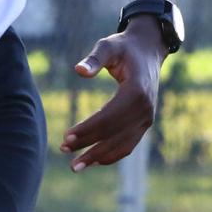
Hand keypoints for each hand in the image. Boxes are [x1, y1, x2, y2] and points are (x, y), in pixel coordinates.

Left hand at [60, 17, 166, 171]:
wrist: (148, 50)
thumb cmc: (124, 47)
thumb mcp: (108, 46)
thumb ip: (94, 58)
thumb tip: (78, 70)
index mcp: (137, 91)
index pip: (109, 117)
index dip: (88, 129)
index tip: (66, 137)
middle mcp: (145, 109)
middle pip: (113, 134)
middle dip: (88, 145)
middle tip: (63, 150)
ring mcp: (147, 118)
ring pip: (122, 145)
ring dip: (98, 157)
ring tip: (75, 166)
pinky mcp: (145, 123)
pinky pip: (128, 144)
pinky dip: (111, 155)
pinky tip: (92, 161)